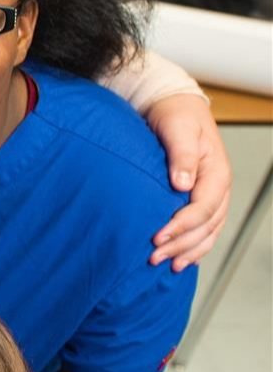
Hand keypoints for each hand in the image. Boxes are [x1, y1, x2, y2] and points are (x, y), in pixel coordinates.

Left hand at [145, 92, 230, 269]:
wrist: (174, 105)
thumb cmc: (175, 114)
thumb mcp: (178, 128)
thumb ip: (182, 156)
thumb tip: (182, 183)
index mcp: (217, 172)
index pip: (204, 207)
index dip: (181, 225)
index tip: (157, 236)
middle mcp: (218, 187)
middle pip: (206, 225)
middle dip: (181, 245)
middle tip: (153, 257)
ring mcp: (211, 195)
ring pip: (208, 231)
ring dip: (188, 250)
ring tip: (166, 265)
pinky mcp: (200, 198)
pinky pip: (204, 228)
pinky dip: (194, 246)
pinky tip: (180, 259)